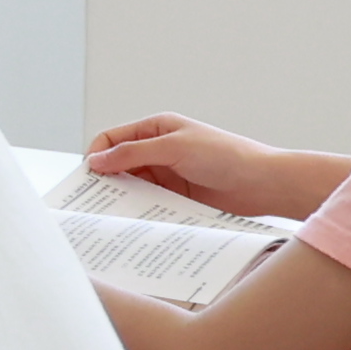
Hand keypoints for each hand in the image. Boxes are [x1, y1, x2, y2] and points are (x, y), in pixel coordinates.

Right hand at [87, 115, 311, 217]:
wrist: (263, 183)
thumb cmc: (225, 156)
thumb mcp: (174, 147)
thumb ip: (133, 153)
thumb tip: (97, 160)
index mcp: (156, 128)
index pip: (113, 138)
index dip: (97, 155)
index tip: (88, 178)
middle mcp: (159, 149)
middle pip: (119, 163)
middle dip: (105, 179)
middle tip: (92, 201)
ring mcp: (168, 173)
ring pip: (133, 185)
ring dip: (122, 197)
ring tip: (111, 215)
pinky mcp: (177, 196)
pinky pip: (149, 202)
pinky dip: (139, 209)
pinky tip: (134, 221)